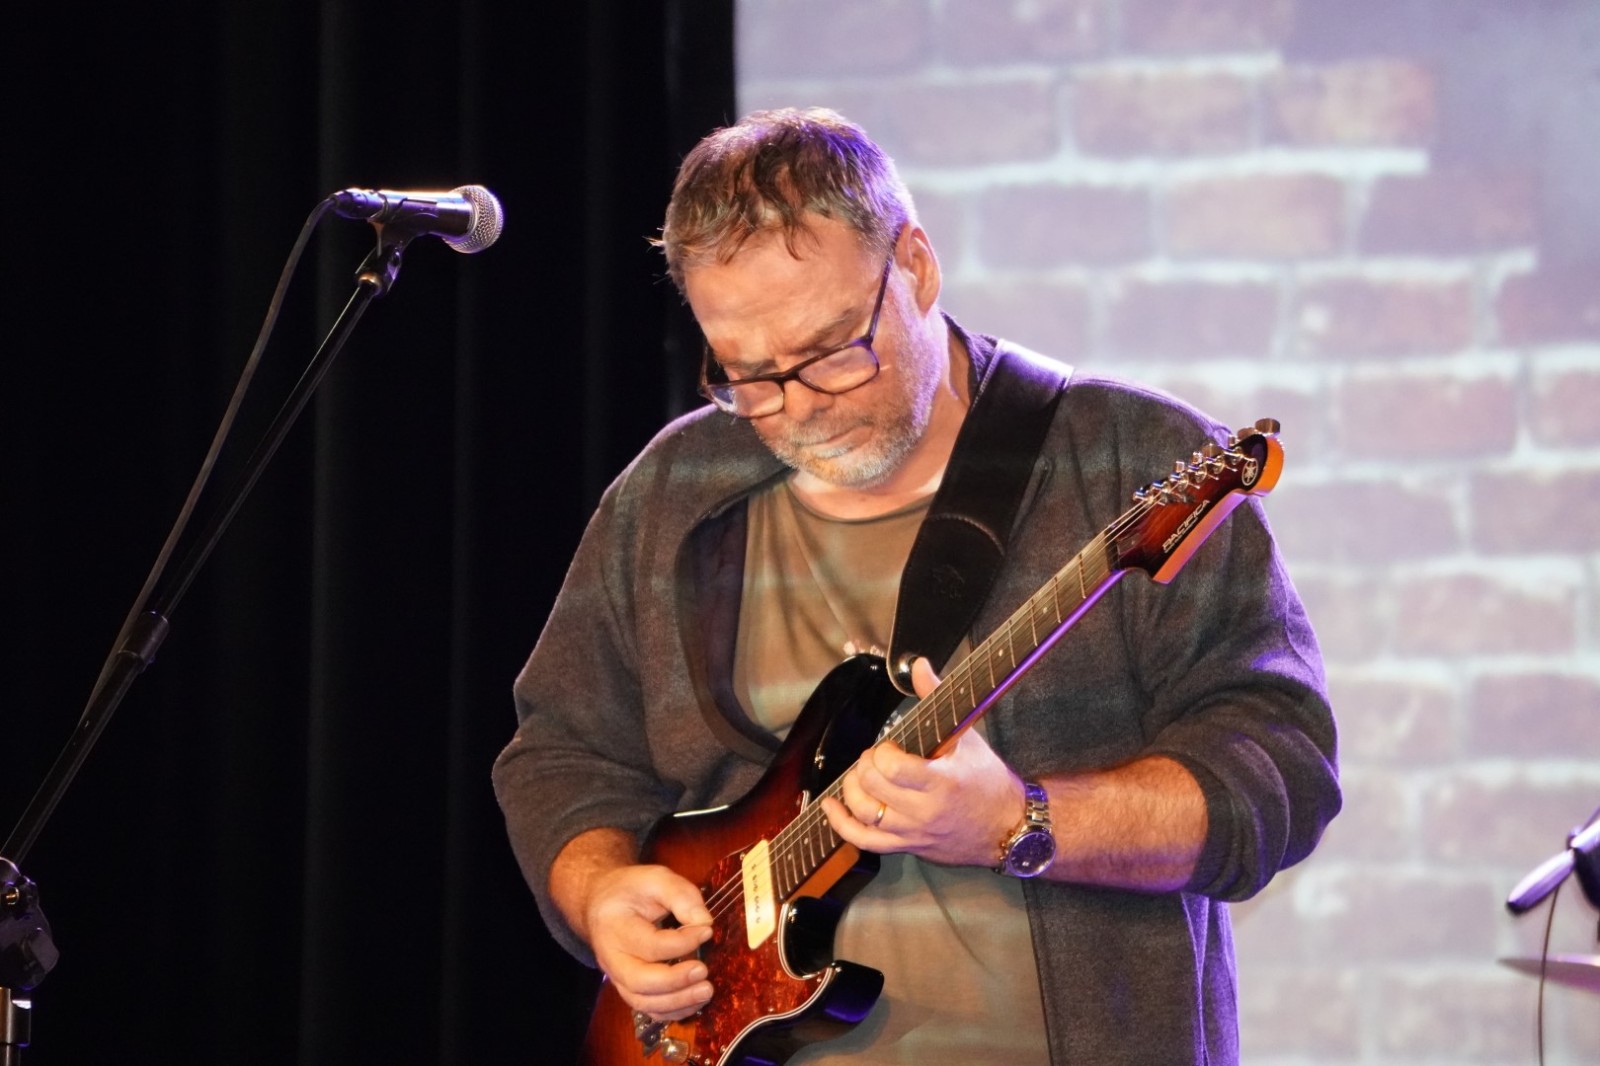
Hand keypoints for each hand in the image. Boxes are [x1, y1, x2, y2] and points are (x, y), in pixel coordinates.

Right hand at [583, 863, 715, 1020]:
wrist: (602, 903)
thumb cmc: (630, 890)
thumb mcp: (655, 878)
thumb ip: (681, 895)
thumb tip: (705, 922)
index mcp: (615, 927)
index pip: (650, 944)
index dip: (682, 941)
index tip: (708, 930)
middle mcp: (612, 959)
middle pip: (640, 982)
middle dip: (675, 981)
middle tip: (703, 971)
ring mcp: (618, 978)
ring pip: (643, 1002)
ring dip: (677, 1002)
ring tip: (706, 990)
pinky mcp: (629, 988)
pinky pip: (649, 1009)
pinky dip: (672, 1011)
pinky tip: (695, 1000)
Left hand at [820, 658, 1024, 867]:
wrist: (1007, 827)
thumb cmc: (988, 780)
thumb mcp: (968, 737)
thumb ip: (937, 698)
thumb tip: (918, 665)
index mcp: (942, 783)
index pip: (894, 770)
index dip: (882, 753)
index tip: (890, 746)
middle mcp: (925, 811)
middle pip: (874, 788)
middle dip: (865, 765)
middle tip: (874, 758)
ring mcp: (914, 832)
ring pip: (865, 814)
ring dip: (852, 789)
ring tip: (860, 775)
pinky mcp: (907, 846)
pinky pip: (865, 842)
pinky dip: (842, 824)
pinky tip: (831, 806)